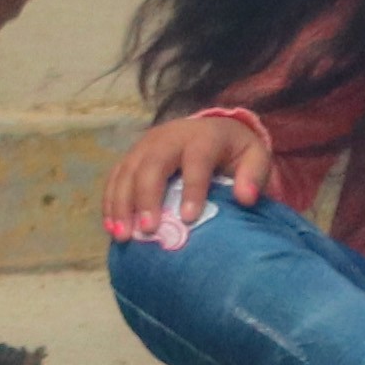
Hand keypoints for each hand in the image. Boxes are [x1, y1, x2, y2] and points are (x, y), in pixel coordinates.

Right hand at [98, 110, 276, 243]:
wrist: (210, 129)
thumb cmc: (233, 151)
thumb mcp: (254, 156)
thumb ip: (254, 175)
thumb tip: (246, 198)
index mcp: (202, 137)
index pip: (195, 161)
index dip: (192, 189)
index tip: (189, 218)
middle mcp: (168, 138)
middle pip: (152, 165)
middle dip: (147, 198)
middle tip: (148, 230)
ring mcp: (144, 146)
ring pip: (127, 172)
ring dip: (122, 205)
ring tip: (122, 236)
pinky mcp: (130, 157)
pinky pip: (114, 178)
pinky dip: (110, 203)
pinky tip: (111, 228)